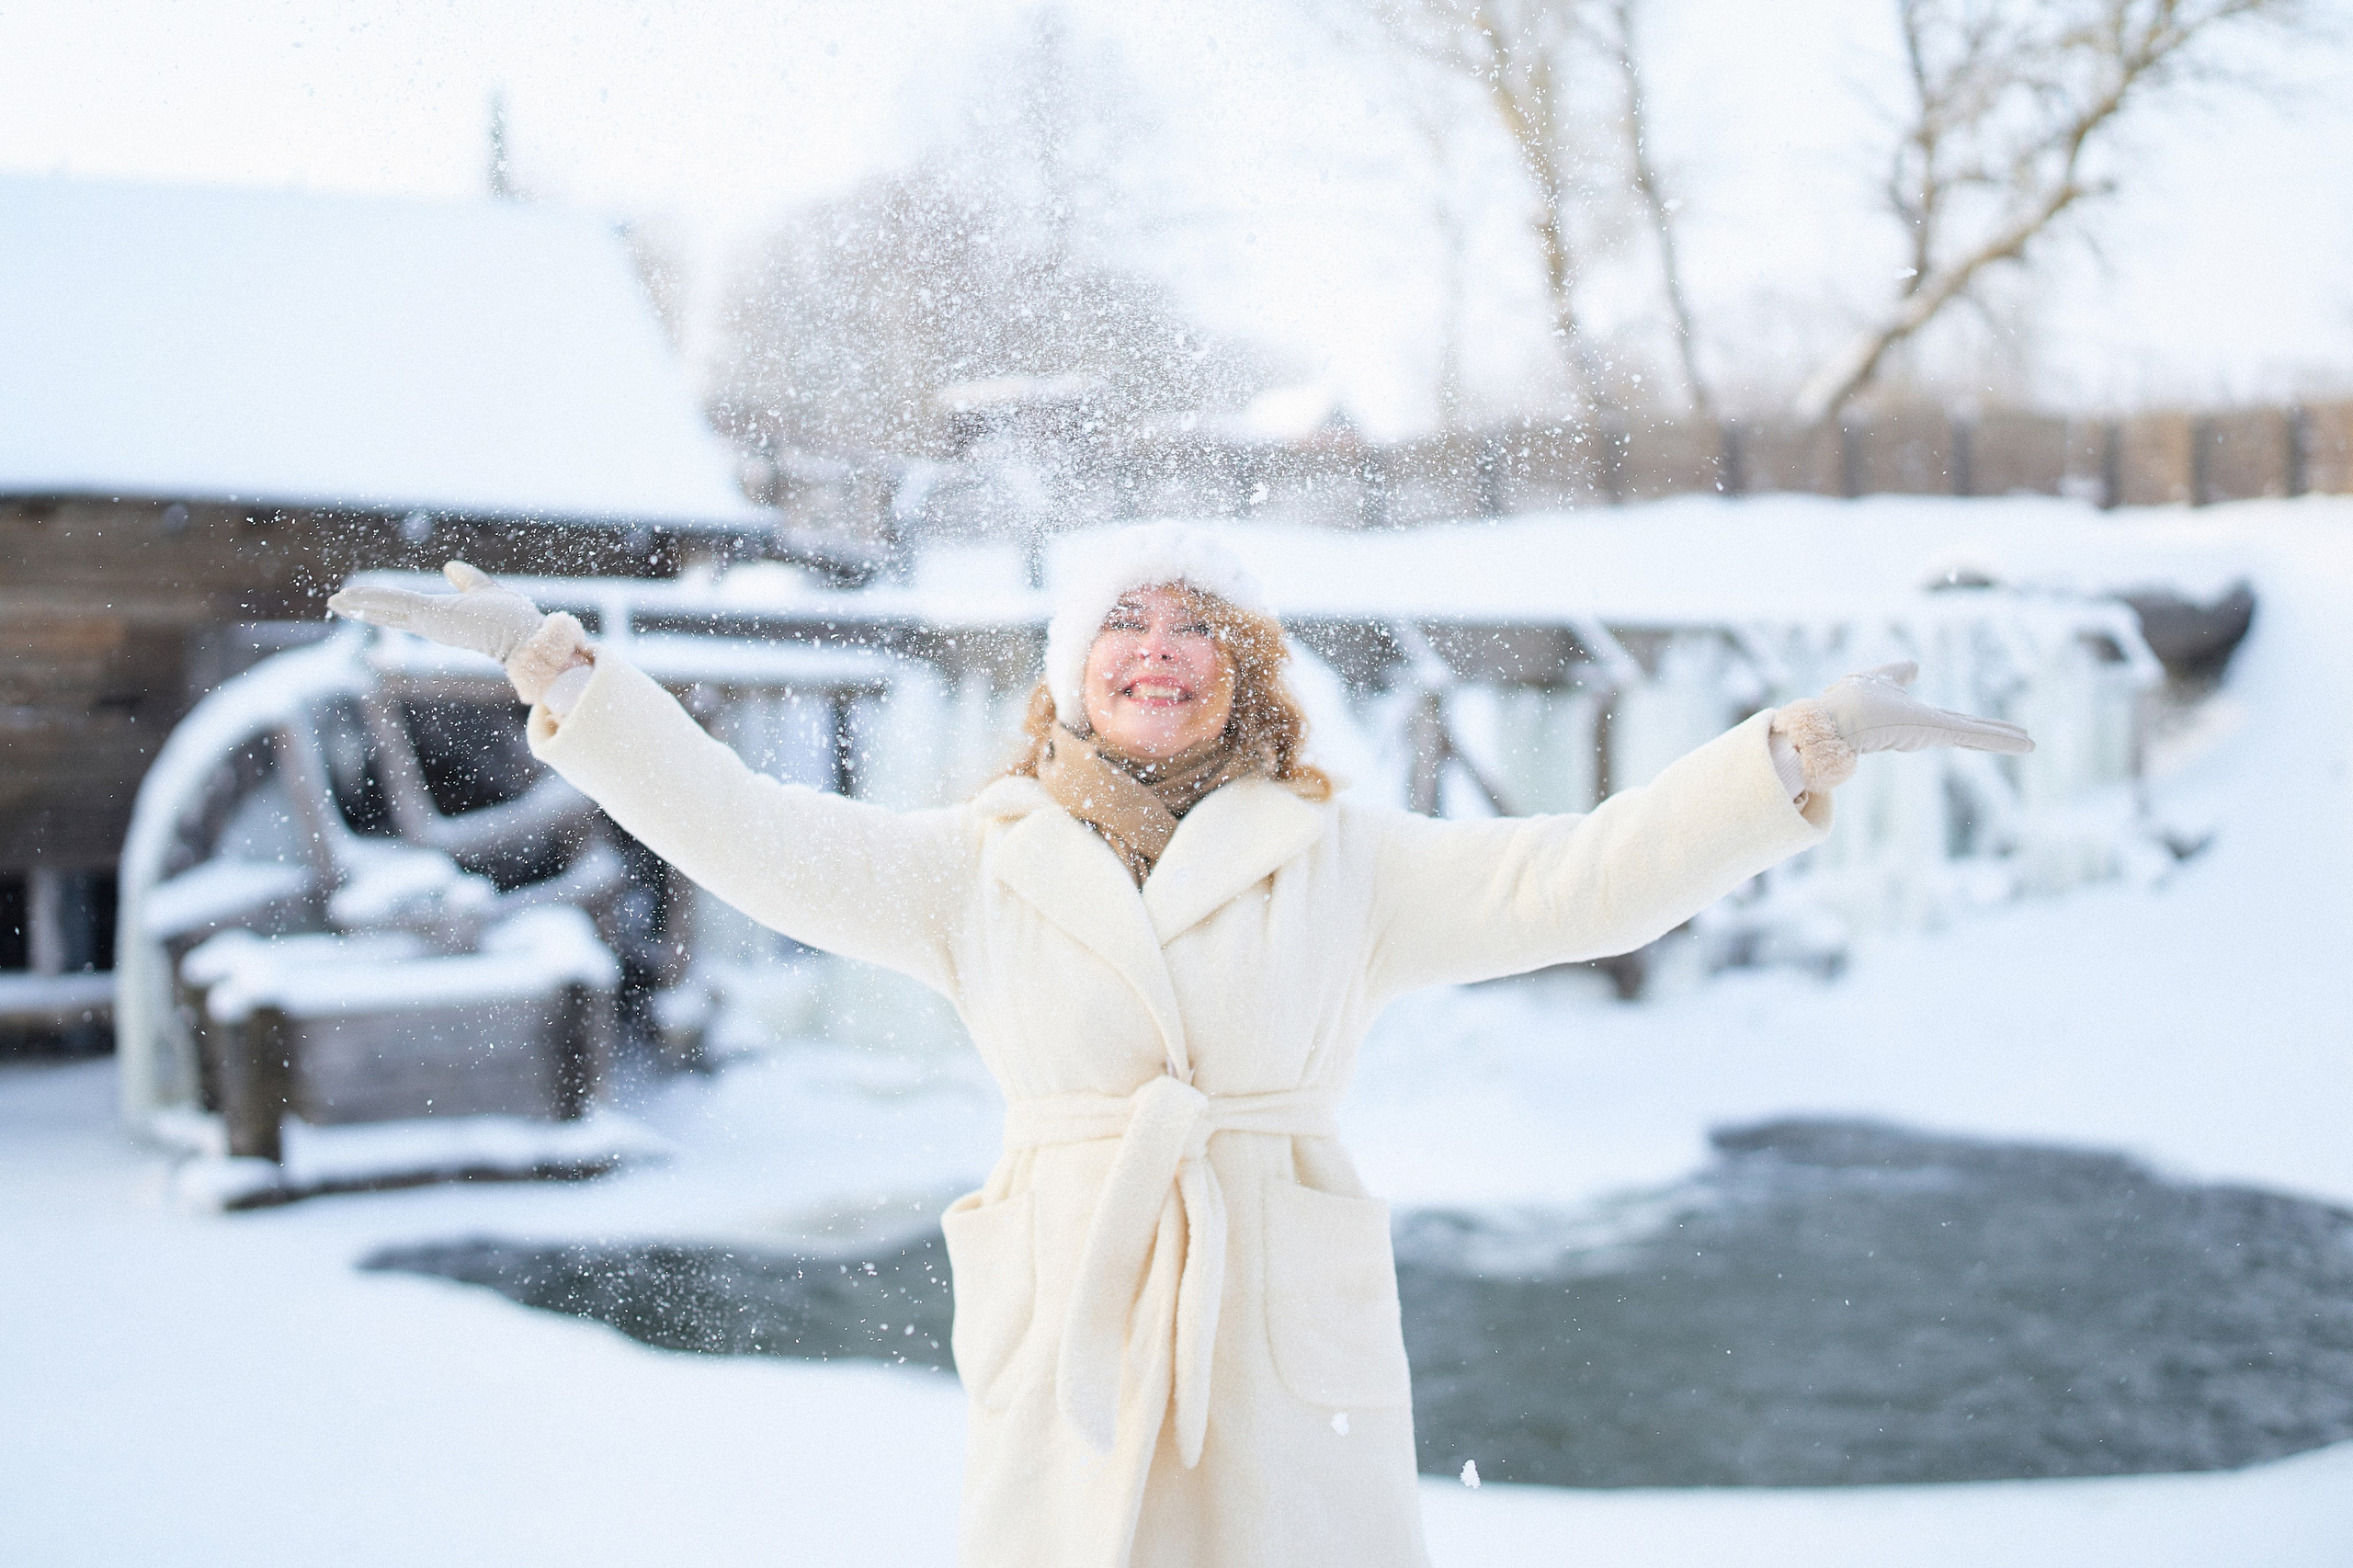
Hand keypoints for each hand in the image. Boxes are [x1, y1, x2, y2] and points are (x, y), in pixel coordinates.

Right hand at [326, 561, 547, 663]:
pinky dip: (372, 600)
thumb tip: (450, 567)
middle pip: (389, 614)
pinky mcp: (430, 617)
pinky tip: (348, 597)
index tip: (361, 603)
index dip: (382, 606)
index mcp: (441, 619)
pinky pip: (394, 604)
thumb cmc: (513, 619)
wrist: (526, 636)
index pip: (405, 612)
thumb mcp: (484, 590)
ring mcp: (429, 623)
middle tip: (336, 602)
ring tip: (334, 600)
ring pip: (387, 610)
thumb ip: (467, 580)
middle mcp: (431, 624)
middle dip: (363, 608)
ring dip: (360, 603)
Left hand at [1817, 661, 2032, 754]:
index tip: (1993, 728)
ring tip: (2032, 744)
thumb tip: (1914, 667)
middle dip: (1996, 735)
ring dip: (2004, 738)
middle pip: (1969, 731)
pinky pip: (1973, 735)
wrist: (1833, 721)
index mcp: (1914, 719)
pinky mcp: (1936, 732)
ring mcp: (1932, 732)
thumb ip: (1897, 674)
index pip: (1951, 722)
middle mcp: (1926, 729)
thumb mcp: (1881, 680)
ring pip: (1975, 735)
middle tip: (2025, 741)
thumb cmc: (1849, 702)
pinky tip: (2025, 743)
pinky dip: (1999, 739)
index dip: (1973, 724)